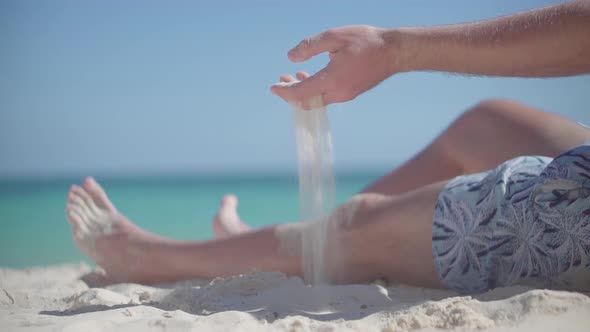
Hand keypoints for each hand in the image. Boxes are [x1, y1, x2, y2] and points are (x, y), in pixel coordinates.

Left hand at [271, 25, 398, 108]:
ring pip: (317, 100)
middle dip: (291, 92)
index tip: (272, 87)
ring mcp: (346, 96)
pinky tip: (312, 76)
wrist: (394, 52)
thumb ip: (310, 46)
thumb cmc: (366, 41)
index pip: (301, 93)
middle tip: (281, 78)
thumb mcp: (335, 37)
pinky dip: (315, 89)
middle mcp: (338, 93)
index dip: (284, 92)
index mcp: (332, 80)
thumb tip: (291, 57)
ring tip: (295, 75)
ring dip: (303, 91)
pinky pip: (327, 97)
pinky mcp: (351, 93)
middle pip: (306, 102)